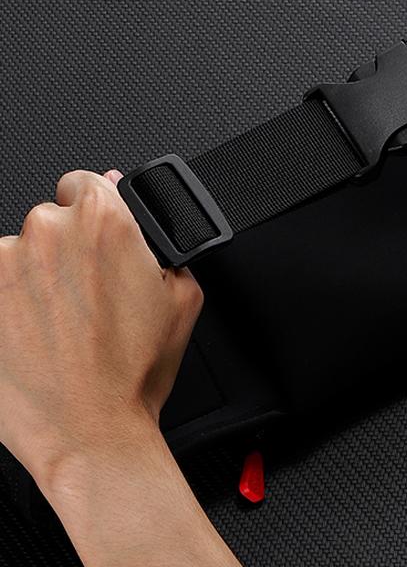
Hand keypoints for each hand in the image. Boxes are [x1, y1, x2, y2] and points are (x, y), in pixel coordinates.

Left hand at [0, 170, 240, 566]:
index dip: (95, 207)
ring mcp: (6, 267)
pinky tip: (35, 334)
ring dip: (36, 276)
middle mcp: (49, 234)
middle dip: (67, 248)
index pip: (85, 180)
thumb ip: (159, 235)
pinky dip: (12, 303)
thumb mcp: (183, 294)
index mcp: (104, 222)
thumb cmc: (134, 370)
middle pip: (51, 218)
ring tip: (61, 322)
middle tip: (88, 293)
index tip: (96, 235)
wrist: (90, 432)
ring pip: (19, 253)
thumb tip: (123, 196)